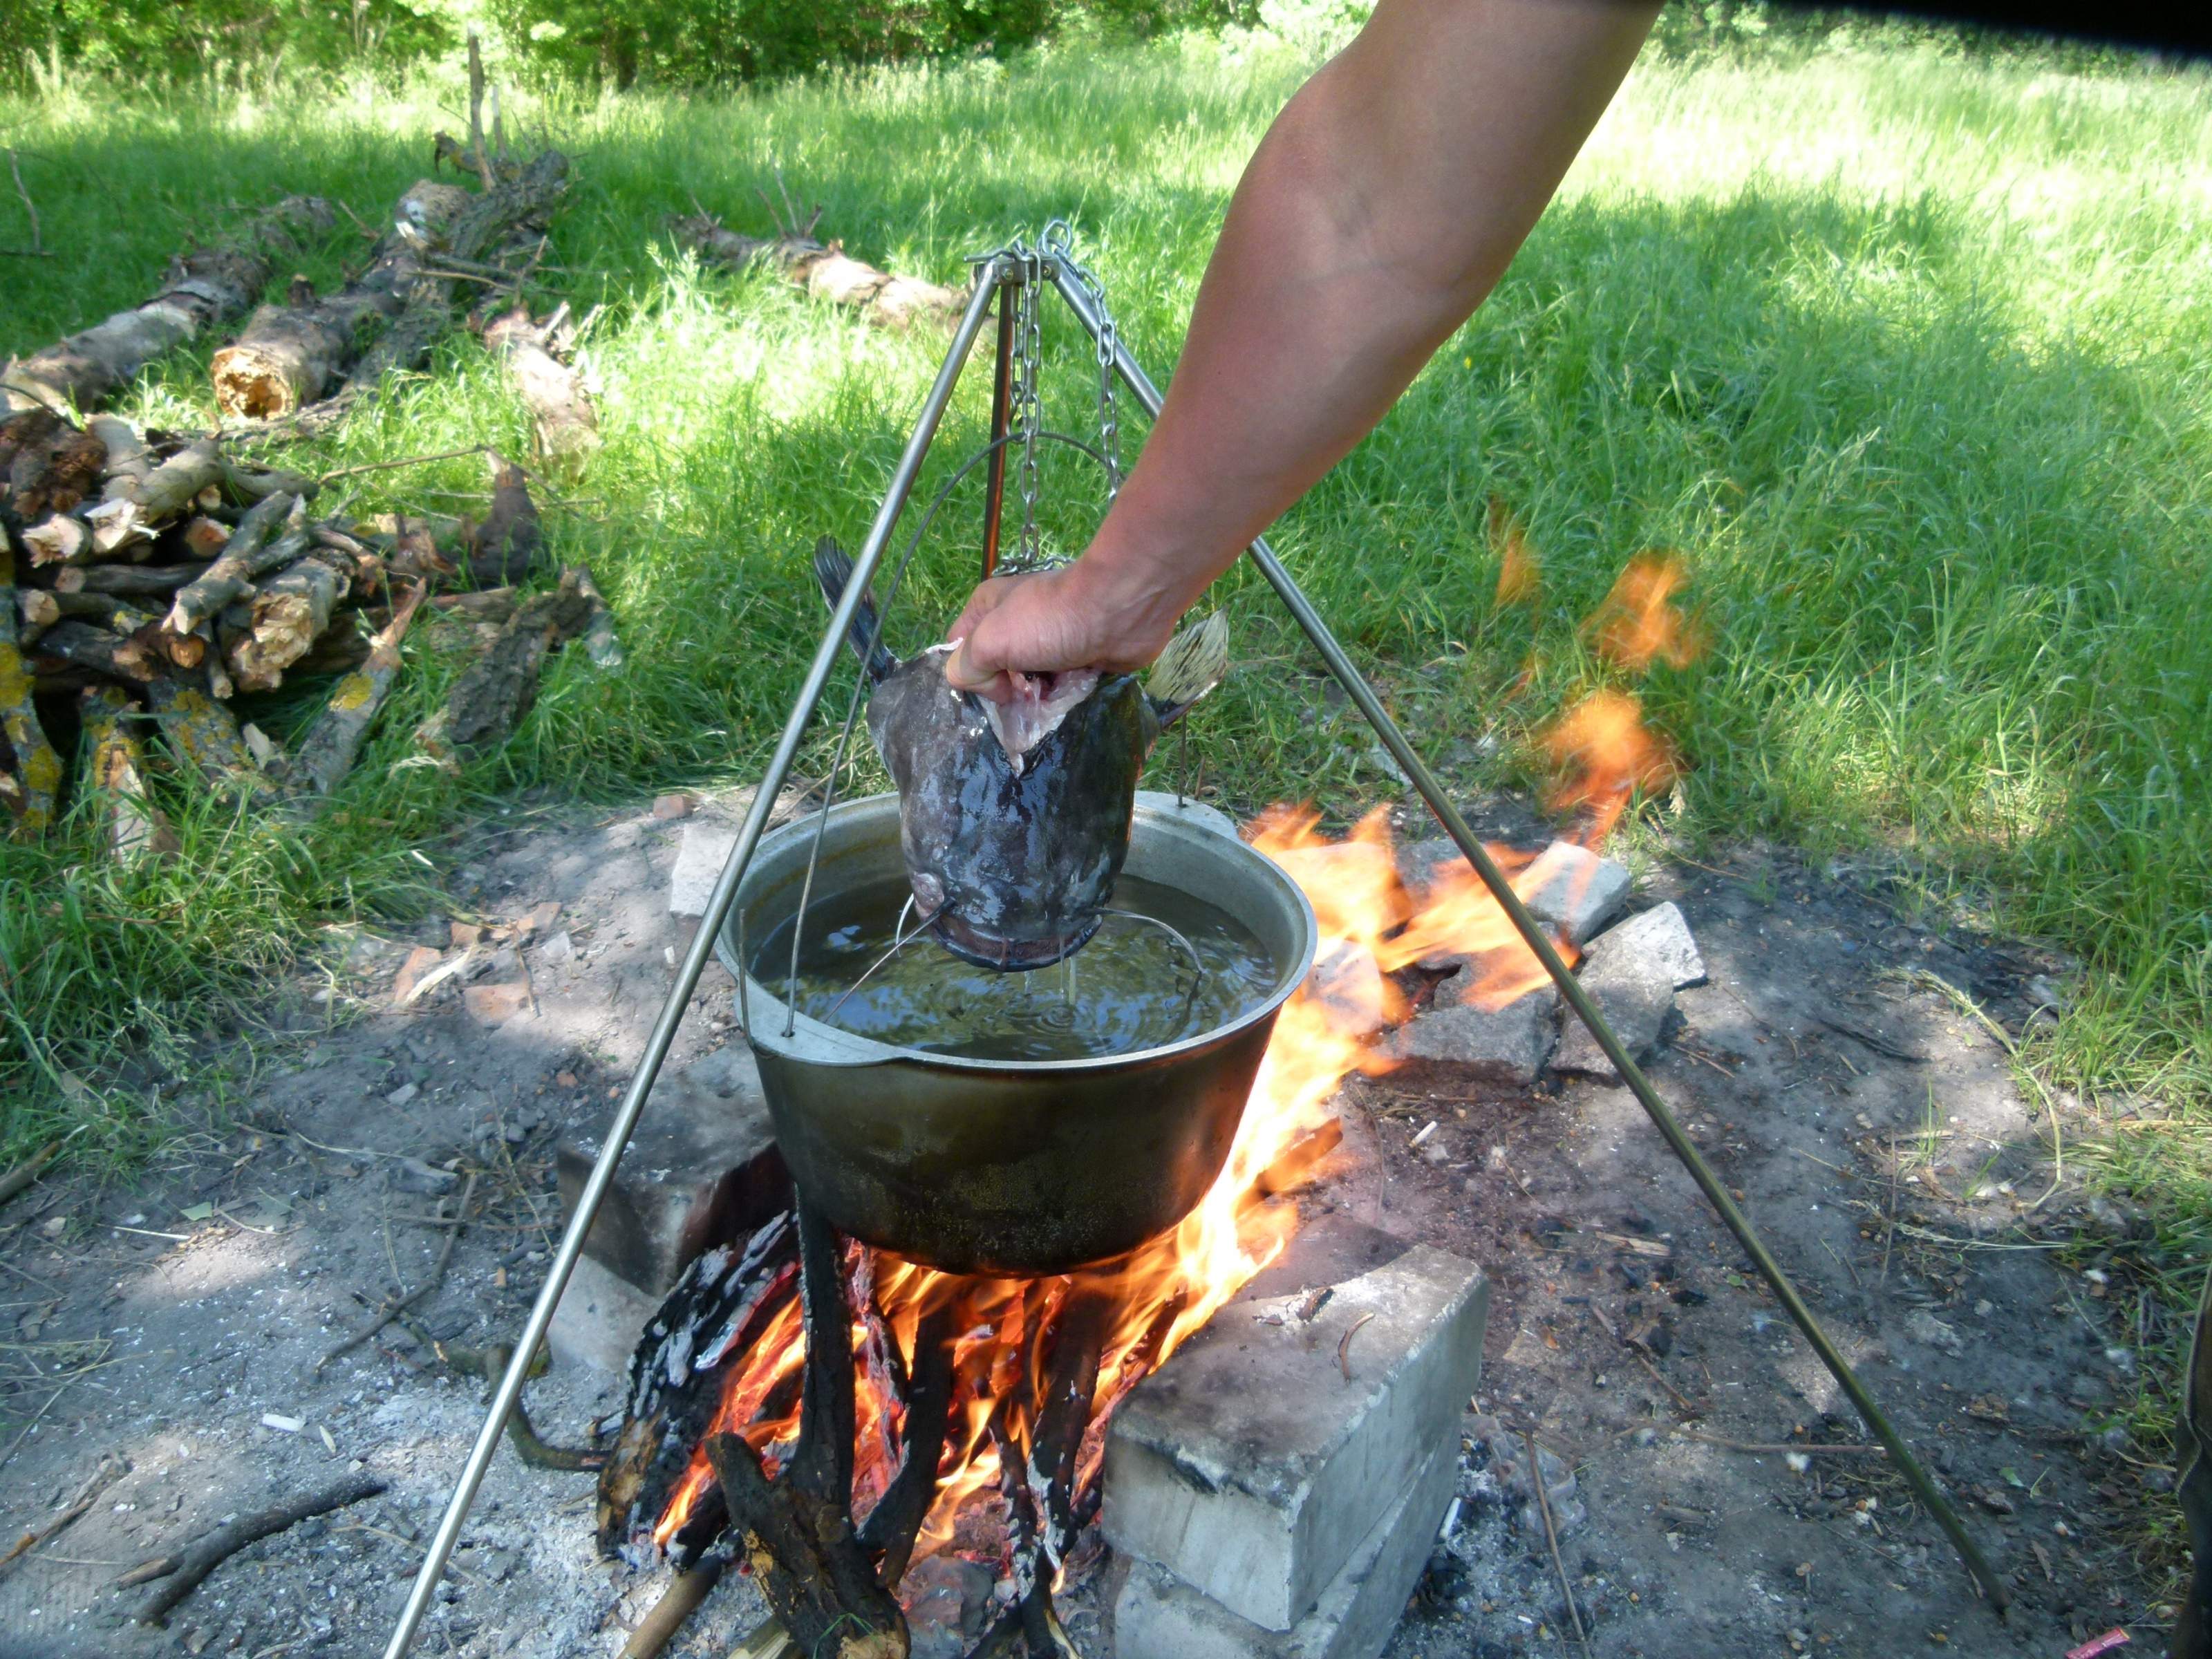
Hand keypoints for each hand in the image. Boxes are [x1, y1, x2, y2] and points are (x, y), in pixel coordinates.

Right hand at [943, 557, 1183, 702]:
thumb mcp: (991, 640)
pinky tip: (1067, 693)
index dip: (969, 674)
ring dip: (1034, 698)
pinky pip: (1057, 687)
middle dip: (1006, 691)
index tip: (988, 686)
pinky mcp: (1075, 658)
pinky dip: (1060, 695)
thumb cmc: (1049, 620)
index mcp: (988, 609)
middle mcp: (1015, 623)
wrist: (1119, 611)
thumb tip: (977, 685)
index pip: (960, 650)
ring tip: (1048, 696)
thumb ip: (968, 666)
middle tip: (1022, 695)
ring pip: (1027, 683)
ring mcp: (1046, 641)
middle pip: (995, 671)